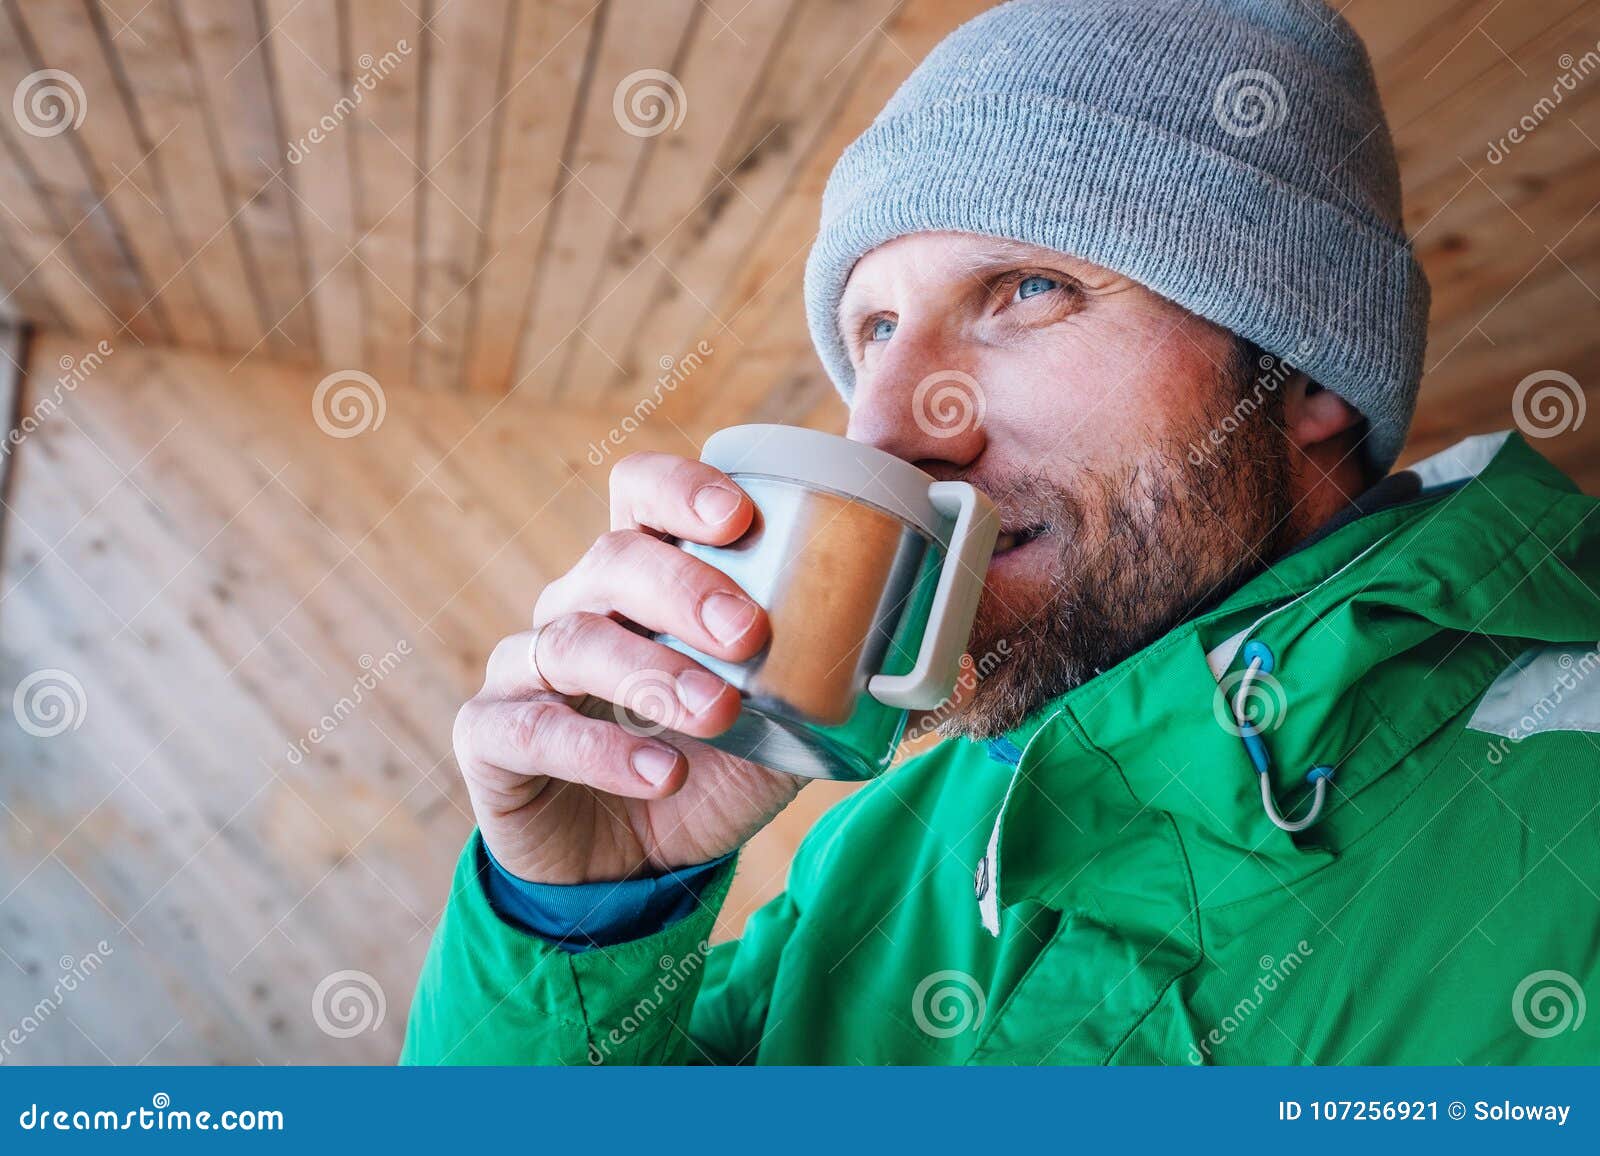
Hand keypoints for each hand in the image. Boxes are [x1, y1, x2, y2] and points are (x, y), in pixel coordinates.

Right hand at [454, 452, 804, 883]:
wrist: (636, 868)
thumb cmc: (710, 770)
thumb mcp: (783, 723)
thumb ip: (835, 682)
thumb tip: (945, 661)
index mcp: (640, 580)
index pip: (638, 496)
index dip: (679, 490)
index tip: (740, 516)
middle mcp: (575, 607)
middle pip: (611, 560)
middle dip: (685, 587)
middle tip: (750, 634)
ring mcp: (524, 669)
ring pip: (572, 641)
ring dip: (654, 673)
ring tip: (721, 715)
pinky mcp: (491, 736)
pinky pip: (531, 728)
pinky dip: (601, 750)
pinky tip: (661, 773)